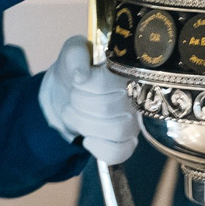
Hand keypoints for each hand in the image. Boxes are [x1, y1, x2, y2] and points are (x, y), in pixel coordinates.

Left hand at [38, 34, 137, 164]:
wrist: (67, 91)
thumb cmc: (76, 69)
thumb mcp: (72, 53)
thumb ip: (76, 56)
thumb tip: (81, 76)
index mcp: (126, 70)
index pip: (106, 84)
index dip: (85, 87)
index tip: (77, 81)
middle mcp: (137, 95)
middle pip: (107, 108)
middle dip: (79, 103)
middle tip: (73, 96)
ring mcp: (134, 119)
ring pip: (116, 130)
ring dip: (85, 123)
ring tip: (75, 113)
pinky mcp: (127, 141)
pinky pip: (120, 152)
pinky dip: (99, 148)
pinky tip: (87, 138)